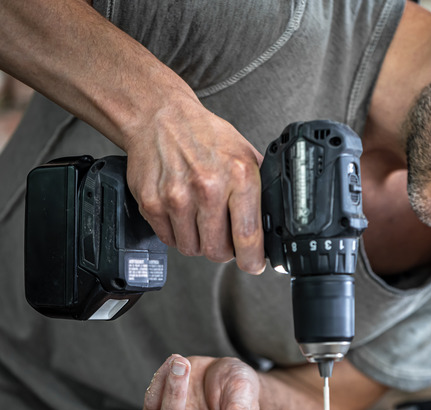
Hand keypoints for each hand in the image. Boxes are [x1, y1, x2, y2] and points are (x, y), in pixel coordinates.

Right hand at [125, 98, 265, 273]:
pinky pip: (170, 240)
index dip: (252, 259)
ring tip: (200, 216)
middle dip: (224, 249)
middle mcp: (208, 187)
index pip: (248, 235)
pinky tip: (182, 212)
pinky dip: (178, 233)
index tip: (254, 264)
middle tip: (223, 234)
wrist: (160, 117)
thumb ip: (259, 190)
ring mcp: (177, 197)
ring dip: (199, 241)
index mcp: (239, 176)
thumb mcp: (245, 155)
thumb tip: (273, 225)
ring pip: (193, 249)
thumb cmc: (205, 136)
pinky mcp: (152, 203)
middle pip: (218, 250)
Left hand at [144, 354, 260, 409]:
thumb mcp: (244, 395)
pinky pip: (152, 398)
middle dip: (174, 397)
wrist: (227, 375)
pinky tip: (174, 360)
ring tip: (180, 361)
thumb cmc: (240, 388)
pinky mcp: (162, 407)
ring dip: (166, 385)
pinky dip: (160, 378)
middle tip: (183, 368)